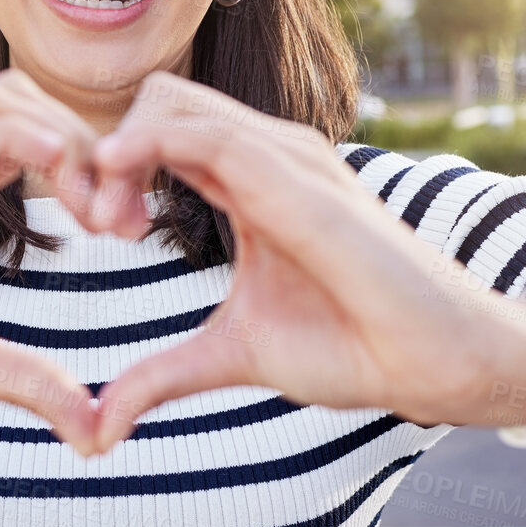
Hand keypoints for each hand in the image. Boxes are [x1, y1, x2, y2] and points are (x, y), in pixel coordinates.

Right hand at [0, 68, 106, 454]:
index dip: (86, 169)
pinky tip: (69, 175)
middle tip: (130, 220)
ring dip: (69, 142)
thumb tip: (94, 425)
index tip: (130, 228)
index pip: (23, 137)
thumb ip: (25, 378)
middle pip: (22, 102)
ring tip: (106, 209)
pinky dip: (28, 139)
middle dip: (90, 148)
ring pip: (0, 99)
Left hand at [84, 71, 509, 450]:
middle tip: (93, 224)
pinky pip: (207, 133)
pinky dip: (147, 151)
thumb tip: (98, 427)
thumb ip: (163, 374)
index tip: (93, 229)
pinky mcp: (299, 180)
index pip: (160, 130)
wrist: (432, 358)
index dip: (111, 167)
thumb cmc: (352, 346)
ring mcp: (286, 158)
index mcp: (250, 180)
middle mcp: (267, 154)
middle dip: (104, 149)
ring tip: (106, 225)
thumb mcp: (232, 355)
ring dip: (117, 154)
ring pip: (170, 102)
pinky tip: (123, 207)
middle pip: (157, 99)